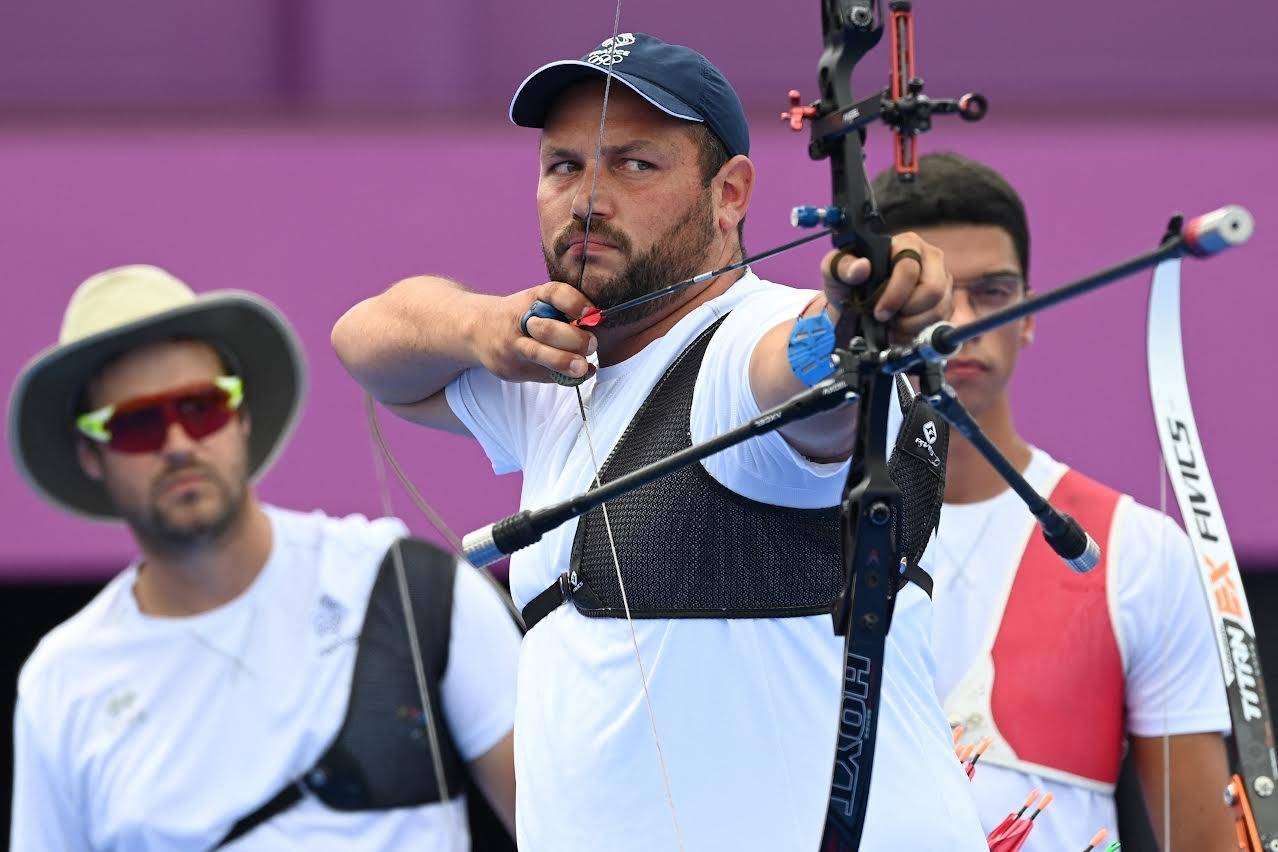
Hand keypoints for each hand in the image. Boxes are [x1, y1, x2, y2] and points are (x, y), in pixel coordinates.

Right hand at [476, 282, 598, 382]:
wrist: (475, 331)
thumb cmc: (518, 317)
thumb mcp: (535, 303)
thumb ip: (562, 311)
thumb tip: (597, 325)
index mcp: (531, 299)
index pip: (554, 293)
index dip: (574, 302)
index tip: (592, 313)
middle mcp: (519, 321)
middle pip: (547, 328)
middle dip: (574, 338)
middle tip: (592, 344)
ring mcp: (511, 346)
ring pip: (538, 354)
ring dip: (564, 361)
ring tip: (582, 367)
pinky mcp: (510, 368)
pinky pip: (539, 375)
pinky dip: (562, 377)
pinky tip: (577, 376)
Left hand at [820, 232, 952, 339]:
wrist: (853, 305)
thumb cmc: (848, 283)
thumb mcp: (835, 270)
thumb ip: (843, 266)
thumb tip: (861, 267)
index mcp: (906, 244)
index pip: (910, 268)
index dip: (895, 295)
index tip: (879, 312)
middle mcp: (929, 259)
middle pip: (933, 290)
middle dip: (908, 312)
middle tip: (887, 319)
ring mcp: (941, 281)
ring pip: (939, 309)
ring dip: (912, 325)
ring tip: (892, 325)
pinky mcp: (943, 302)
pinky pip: (940, 322)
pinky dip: (918, 332)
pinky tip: (901, 330)